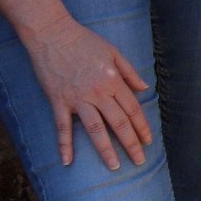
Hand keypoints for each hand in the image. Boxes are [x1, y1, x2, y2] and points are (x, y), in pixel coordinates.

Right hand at [22, 16, 150, 169]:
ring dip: (106, 150)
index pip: (132, 109)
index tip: (148, 141)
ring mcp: (77, 98)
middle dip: (131, 143)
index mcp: (112, 80)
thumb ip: (129, 72)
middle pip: (118, 123)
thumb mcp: (113, 51)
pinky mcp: (58, 101)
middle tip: (139, 161)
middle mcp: (98, 92)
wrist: (52, 33)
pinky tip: (67, 161)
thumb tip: (144, 87)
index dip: (141, 127)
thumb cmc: (84, 40)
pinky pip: (63, 127)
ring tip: (115, 166)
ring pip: (95, 129)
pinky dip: (65, 145)